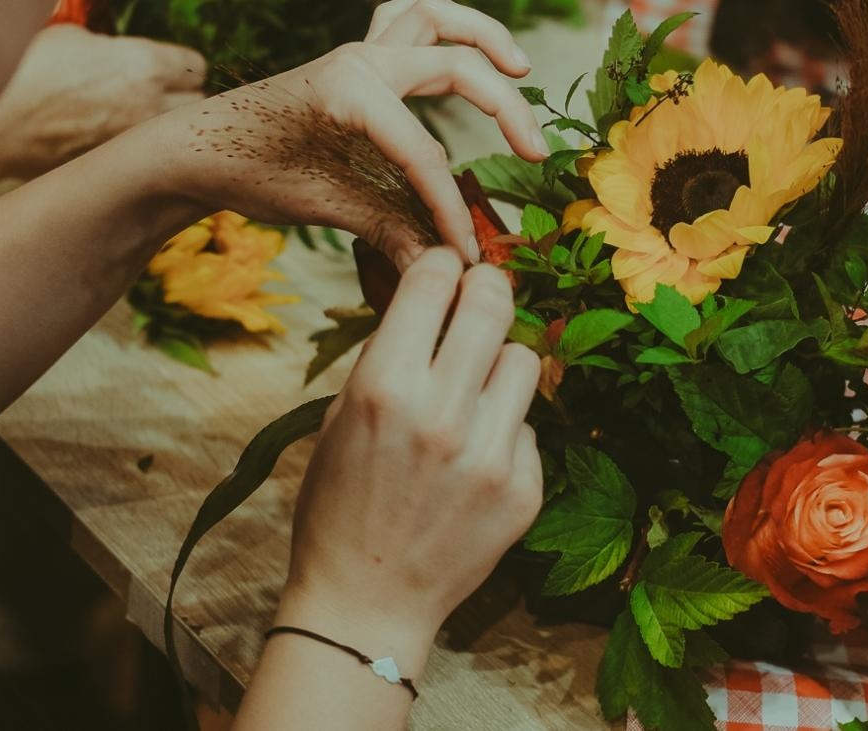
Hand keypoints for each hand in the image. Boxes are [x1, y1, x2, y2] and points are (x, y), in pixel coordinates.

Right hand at [0, 25, 204, 190]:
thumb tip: (115, 53)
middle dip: (182, 99)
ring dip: (163, 127)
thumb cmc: (21, 68)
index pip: (196, 66)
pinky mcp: (111, 168)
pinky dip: (131, 151)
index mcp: (144, 65)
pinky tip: (106, 141)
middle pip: (197, 105)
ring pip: (173, 137)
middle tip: (159, 94)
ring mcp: (132, 143)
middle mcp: (148, 107)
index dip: (182, 65)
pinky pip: (138, 158)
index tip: (170, 67)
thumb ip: (107, 46)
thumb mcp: (70, 36)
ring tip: (135, 120)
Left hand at [167, 0, 547, 265]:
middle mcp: (361, 58)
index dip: (451, 207)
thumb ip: (388, 230)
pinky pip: (409, 19)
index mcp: (349, 92)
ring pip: (436, 14)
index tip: (470, 252)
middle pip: (458, 68)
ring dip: (483, 32)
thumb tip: (444, 268)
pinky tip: (469, 53)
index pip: (425, 154)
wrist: (194, 145)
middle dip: (504, 109)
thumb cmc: (248, 172)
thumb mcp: (320, 206)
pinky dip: (445, 26)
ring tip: (520, 67)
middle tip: (535, 153)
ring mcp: (359, 49)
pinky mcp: (356, 55)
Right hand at [277, 250, 543, 674]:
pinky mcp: (524, 489)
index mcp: (384, 386)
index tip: (444, 271)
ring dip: (500, 364)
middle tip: (478, 299)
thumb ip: (389, 354)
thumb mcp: (340, 416)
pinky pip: (529, 426)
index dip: (441, 265)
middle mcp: (442, 413)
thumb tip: (432, 295)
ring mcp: (490, 454)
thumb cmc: (338, 503)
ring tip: (472, 392)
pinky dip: (504, 431)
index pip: (435, 278)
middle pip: (494, 302)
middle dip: (486, 289)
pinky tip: (472, 461)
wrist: (365, 601)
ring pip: (525, 359)